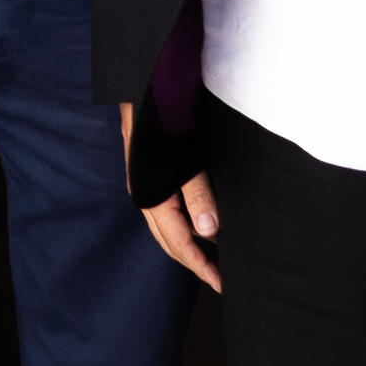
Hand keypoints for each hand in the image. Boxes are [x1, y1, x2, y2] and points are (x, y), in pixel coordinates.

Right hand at [121, 105, 221, 291]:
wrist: (144, 82)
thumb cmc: (162, 115)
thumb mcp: (184, 156)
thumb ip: (197, 193)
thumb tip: (209, 231)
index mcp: (152, 196)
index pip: (178, 243)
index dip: (200, 265)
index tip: (221, 284)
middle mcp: (147, 194)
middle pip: (170, 241)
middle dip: (194, 262)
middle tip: (220, 279)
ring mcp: (149, 184)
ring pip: (169, 227)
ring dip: (190, 245)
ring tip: (214, 258)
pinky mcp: (154, 172)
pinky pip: (170, 210)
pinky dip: (186, 224)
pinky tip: (201, 221)